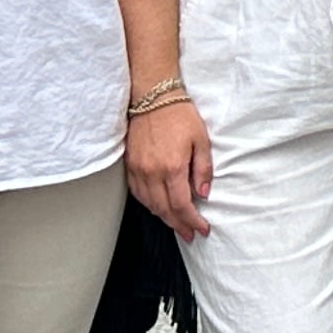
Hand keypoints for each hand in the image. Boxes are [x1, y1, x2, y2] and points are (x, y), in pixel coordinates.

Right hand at [128, 95, 214, 238]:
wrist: (153, 97)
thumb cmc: (180, 116)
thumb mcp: (201, 140)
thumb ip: (202, 169)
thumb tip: (202, 194)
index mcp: (172, 167)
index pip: (181, 205)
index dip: (192, 221)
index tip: (202, 229)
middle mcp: (152, 172)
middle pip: (164, 210)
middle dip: (179, 226)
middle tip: (190, 235)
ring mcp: (138, 170)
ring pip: (149, 205)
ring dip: (164, 218)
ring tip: (177, 225)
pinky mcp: (130, 165)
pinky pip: (138, 194)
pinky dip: (149, 205)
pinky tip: (158, 208)